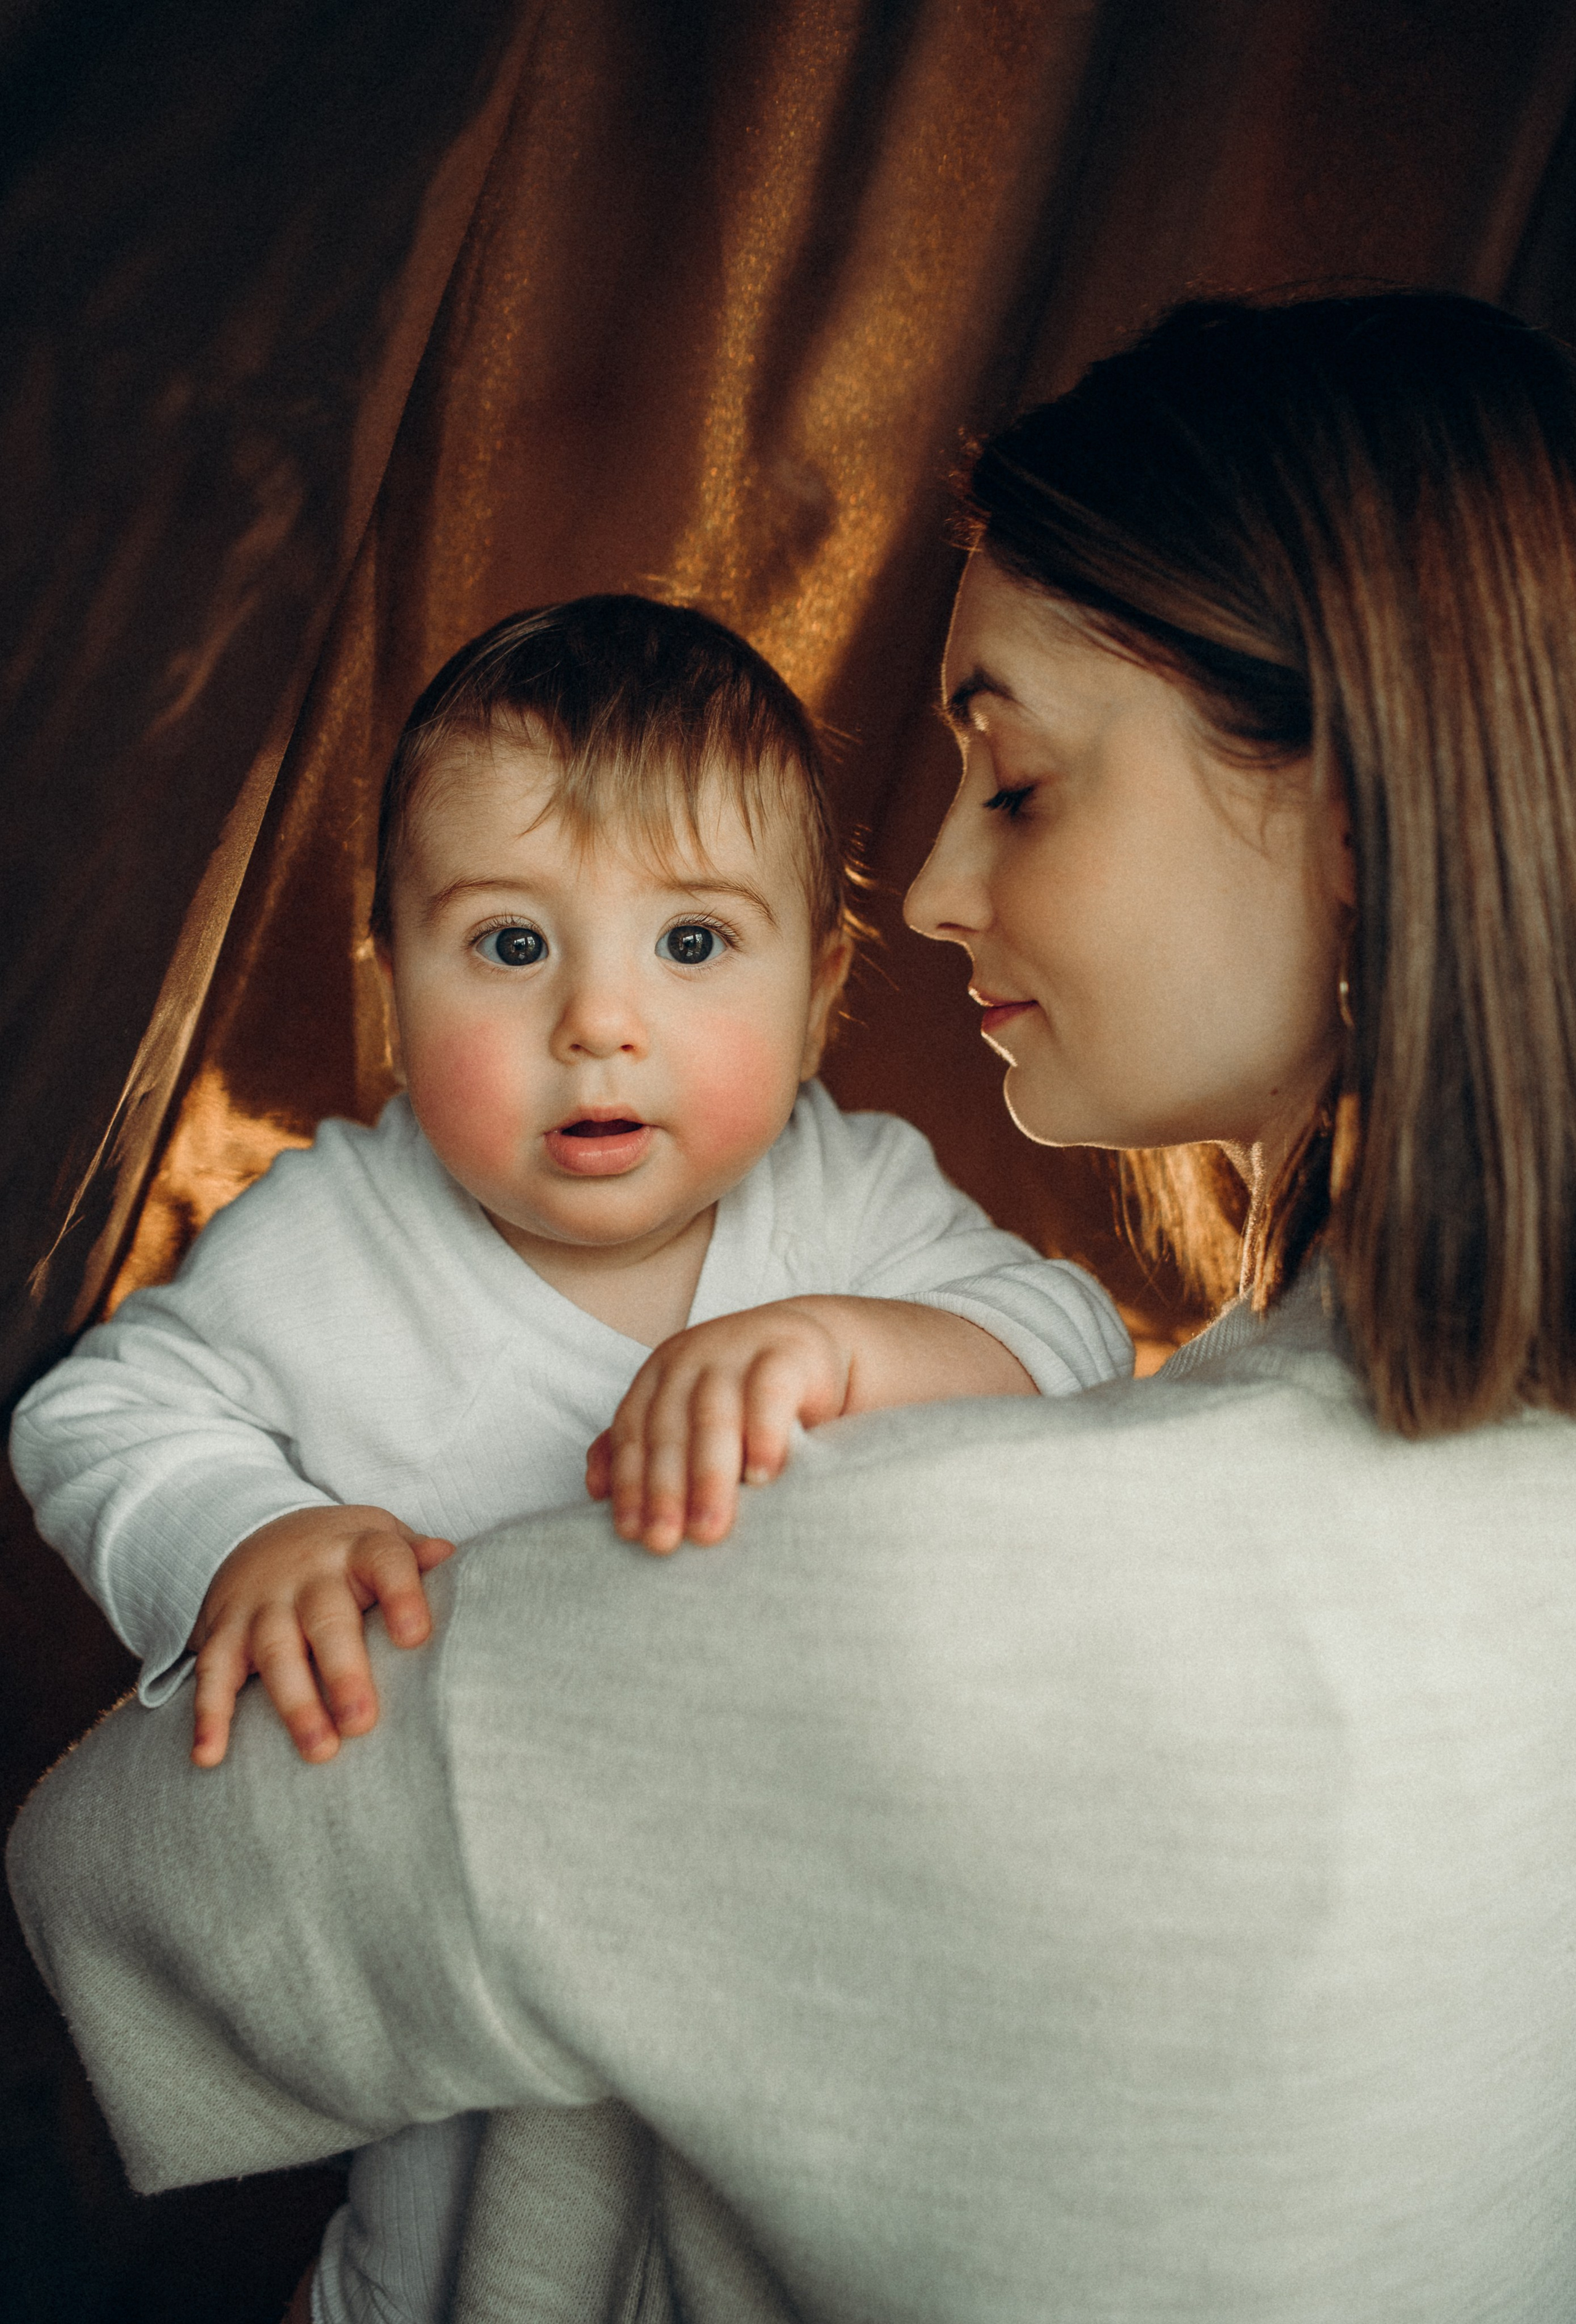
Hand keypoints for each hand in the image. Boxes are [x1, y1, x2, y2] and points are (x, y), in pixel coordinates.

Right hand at [187, 1506, 455, 1767]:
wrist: (261, 1531)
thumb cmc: (346, 1553)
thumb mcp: (382, 1538)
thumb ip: (415, 1555)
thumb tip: (450, 1557)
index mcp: (358, 1549)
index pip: (384, 1563)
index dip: (400, 1595)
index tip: (415, 1635)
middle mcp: (309, 1575)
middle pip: (327, 1619)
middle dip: (343, 1671)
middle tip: (361, 1722)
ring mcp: (263, 1604)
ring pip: (275, 1651)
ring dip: (294, 1702)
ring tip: (319, 1750)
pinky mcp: (224, 1631)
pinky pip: (212, 1672)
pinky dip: (208, 1715)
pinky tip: (209, 1756)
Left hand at [587, 1301, 850, 1553]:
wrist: (809, 1342)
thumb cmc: (742, 1397)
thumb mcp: (688, 1416)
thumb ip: (644, 1446)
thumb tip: (595, 1489)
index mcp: (659, 1375)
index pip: (633, 1433)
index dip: (629, 1483)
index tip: (630, 1533)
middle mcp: (690, 1359)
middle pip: (669, 1429)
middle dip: (663, 1491)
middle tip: (664, 1543)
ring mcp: (736, 1351)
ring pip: (714, 1416)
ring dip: (707, 1477)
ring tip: (709, 1529)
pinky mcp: (786, 1354)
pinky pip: (769, 1395)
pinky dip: (764, 1435)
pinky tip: (762, 1475)